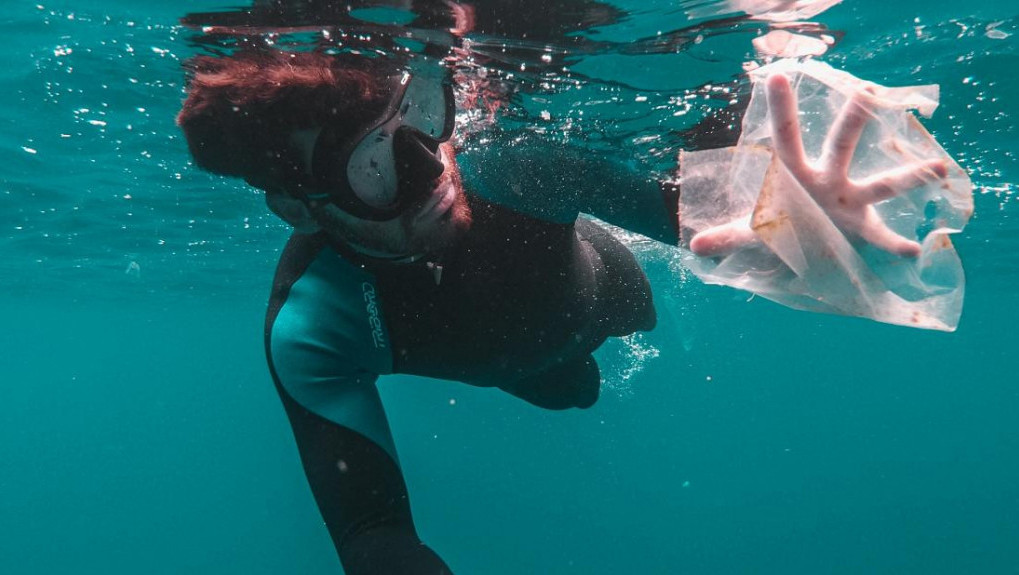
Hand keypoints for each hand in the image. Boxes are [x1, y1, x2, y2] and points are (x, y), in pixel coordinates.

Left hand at [689, 73, 947, 257]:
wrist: (802, 249)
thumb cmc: (777, 227)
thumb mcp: (751, 232)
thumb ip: (726, 237)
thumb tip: (695, 247)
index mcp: (794, 174)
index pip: (785, 137)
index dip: (782, 109)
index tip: (777, 76)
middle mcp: (827, 180)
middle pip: (841, 144)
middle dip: (854, 121)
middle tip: (869, 92)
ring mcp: (849, 201)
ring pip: (881, 184)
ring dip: (909, 177)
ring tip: (938, 168)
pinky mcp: (862, 229)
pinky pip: (882, 237)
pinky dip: (895, 245)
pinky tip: (912, 251)